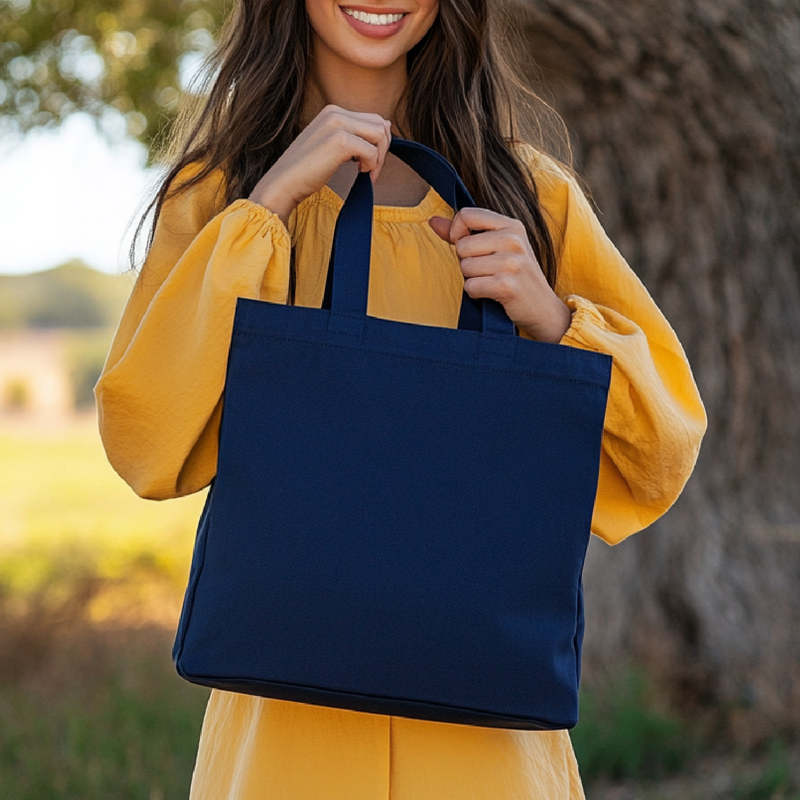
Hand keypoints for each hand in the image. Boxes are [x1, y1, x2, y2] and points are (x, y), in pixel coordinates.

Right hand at [249, 105, 391, 224]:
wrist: (283, 183)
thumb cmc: (306, 171)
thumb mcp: (330, 146)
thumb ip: (353, 135)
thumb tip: (385, 128)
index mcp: (332, 112)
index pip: (373, 119)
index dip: (378, 143)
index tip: (369, 163)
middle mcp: (335, 112)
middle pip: (380, 124)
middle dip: (382, 149)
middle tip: (372, 170)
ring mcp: (337, 125)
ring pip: (380, 135)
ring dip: (378, 158)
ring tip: (367, 172)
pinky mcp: (340, 141)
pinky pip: (371, 151)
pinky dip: (371, 165)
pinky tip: (360, 174)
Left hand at [429, 209, 571, 342]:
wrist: (542, 308)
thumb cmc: (515, 276)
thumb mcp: (496, 248)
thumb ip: (463, 233)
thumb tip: (433, 221)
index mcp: (511, 225)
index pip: (466, 215)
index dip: (456, 232)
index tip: (466, 247)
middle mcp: (513, 240)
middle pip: (462, 246)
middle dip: (467, 263)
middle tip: (487, 271)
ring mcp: (512, 262)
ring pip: (465, 267)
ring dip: (472, 280)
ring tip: (491, 282)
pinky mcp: (506, 285)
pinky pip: (471, 286)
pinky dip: (476, 294)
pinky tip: (491, 294)